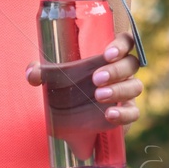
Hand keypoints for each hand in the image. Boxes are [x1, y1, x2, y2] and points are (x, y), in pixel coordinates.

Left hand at [25, 31, 142, 127]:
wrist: (68, 125)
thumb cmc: (66, 93)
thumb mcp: (52, 82)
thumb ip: (42, 74)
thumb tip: (33, 72)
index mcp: (107, 58)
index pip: (125, 42)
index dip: (121, 44)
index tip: (107, 54)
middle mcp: (120, 73)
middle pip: (131, 64)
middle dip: (116, 70)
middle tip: (96, 78)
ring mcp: (125, 93)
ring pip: (135, 86)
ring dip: (119, 90)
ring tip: (98, 96)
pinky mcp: (125, 113)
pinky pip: (134, 112)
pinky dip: (124, 113)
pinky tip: (110, 114)